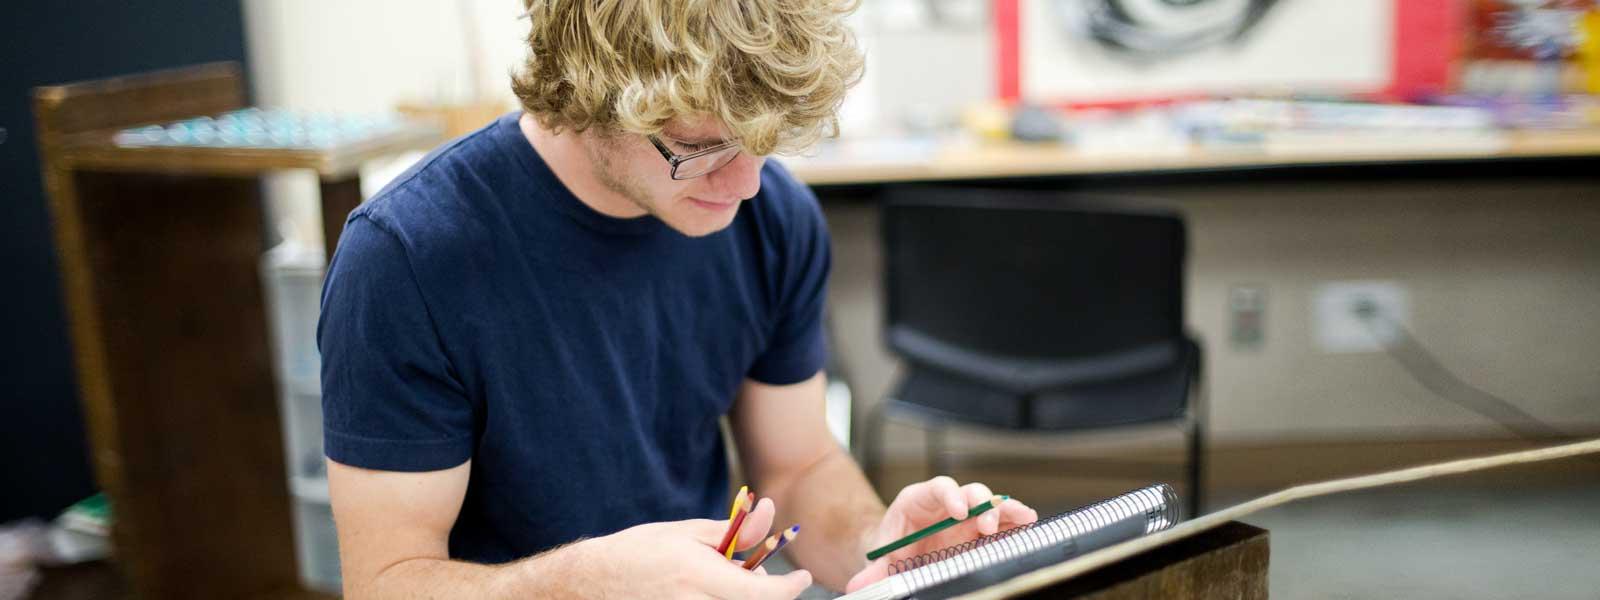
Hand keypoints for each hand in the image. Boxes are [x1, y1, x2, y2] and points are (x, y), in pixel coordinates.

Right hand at [566, 497, 810, 598]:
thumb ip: (731, 532)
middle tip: (751, 571)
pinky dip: (722, 599)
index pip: (759, 593)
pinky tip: (706, 591)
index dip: (789, 589)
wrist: (593, 583)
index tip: (803, 578)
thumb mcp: (686, 533)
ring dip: (742, 595)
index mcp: (696, 575)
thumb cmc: (638, 551)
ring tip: (721, 580)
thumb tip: (768, 516)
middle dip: (764, 589)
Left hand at [845, 476, 1037, 592]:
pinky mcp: (980, 529)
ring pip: (990, 503)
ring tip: (1022, 518)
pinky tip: (1029, 524)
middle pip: (969, 492)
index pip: (937, 488)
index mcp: (918, 502)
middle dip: (981, 503)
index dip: (949, 495)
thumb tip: (858, 586)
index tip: (958, 511)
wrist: (900, 554)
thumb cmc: (893, 549)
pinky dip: (1015, 521)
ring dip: (1005, 510)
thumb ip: (874, 573)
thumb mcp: (882, 559)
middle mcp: (946, 505)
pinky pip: (1001, 521)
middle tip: (984, 522)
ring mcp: (967, 516)